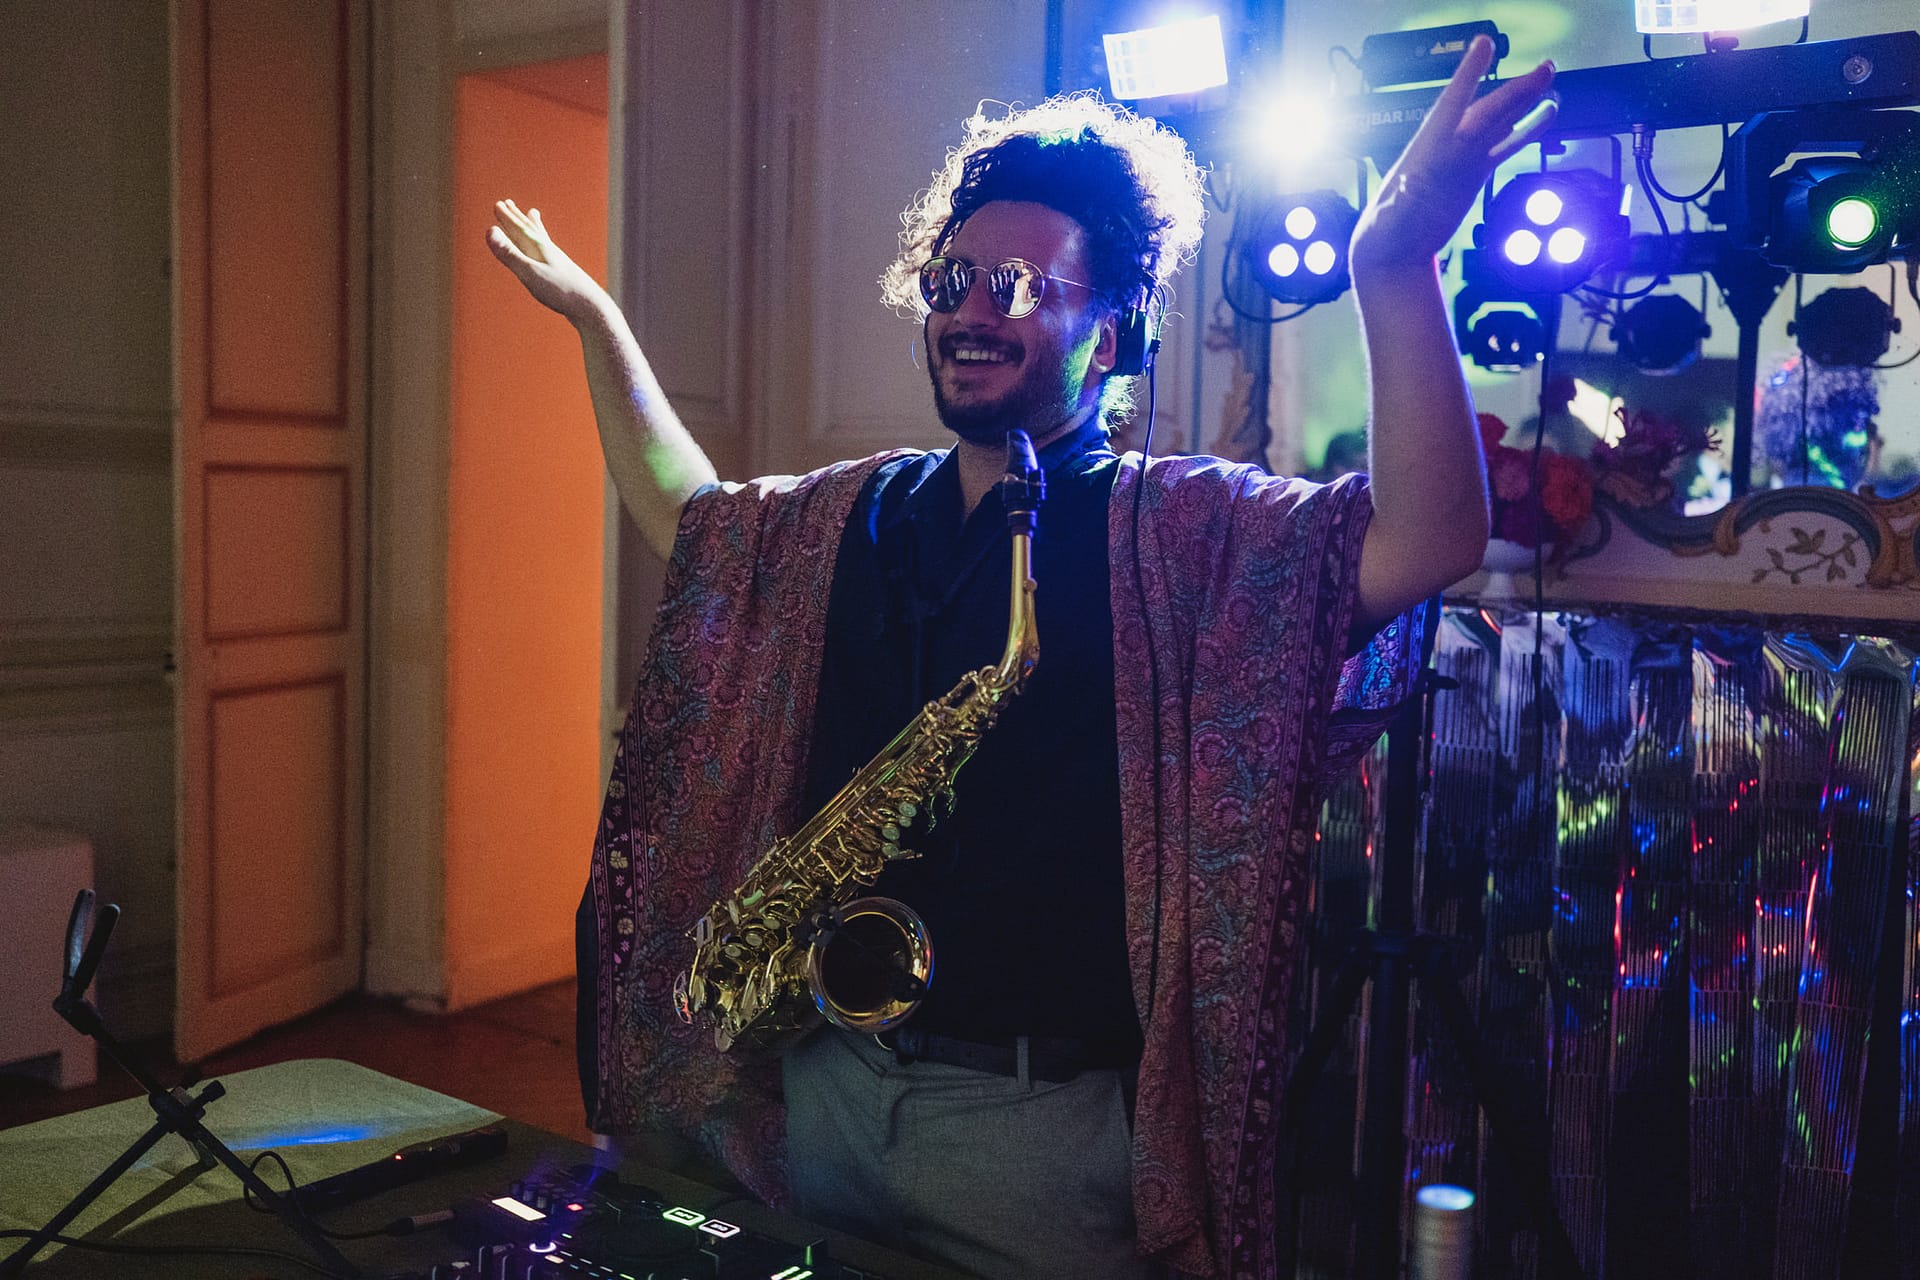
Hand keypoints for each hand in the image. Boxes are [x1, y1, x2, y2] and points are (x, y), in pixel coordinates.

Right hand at [486, 198, 609, 321]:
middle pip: (530, 230)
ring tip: (532, 215)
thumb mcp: (530, 273)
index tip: (498, 205)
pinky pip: (548, 254)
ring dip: (533, 226)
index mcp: (539, 248)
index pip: (519, 229)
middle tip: (509, 204)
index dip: (506, 218)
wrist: (591, 308)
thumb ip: (510, 254)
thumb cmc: (561, 291)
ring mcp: (557, 262)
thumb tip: (490, 231)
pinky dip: (543, 247)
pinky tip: (546, 252)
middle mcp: (549, 251)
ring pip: (541, 239)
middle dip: (517, 217)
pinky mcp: (562, 274)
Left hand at [1348, 36, 1557, 280]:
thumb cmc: (1384, 235)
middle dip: (1515, 91)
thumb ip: (1397, 202)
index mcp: (1425, 151)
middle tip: (1546, 66)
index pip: (1450, 105)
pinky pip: (1504, 146)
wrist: (1393, 252)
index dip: (1467, 75)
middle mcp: (1447, 148)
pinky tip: (1544, 115)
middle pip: (1487, 112)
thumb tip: (1403, 185)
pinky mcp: (1473, 174)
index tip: (1482, 44)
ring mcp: (1462, 158)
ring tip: (1549, 76)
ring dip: (1523, 100)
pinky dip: (1525, 131)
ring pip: (1498, 122)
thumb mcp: (1388, 220)